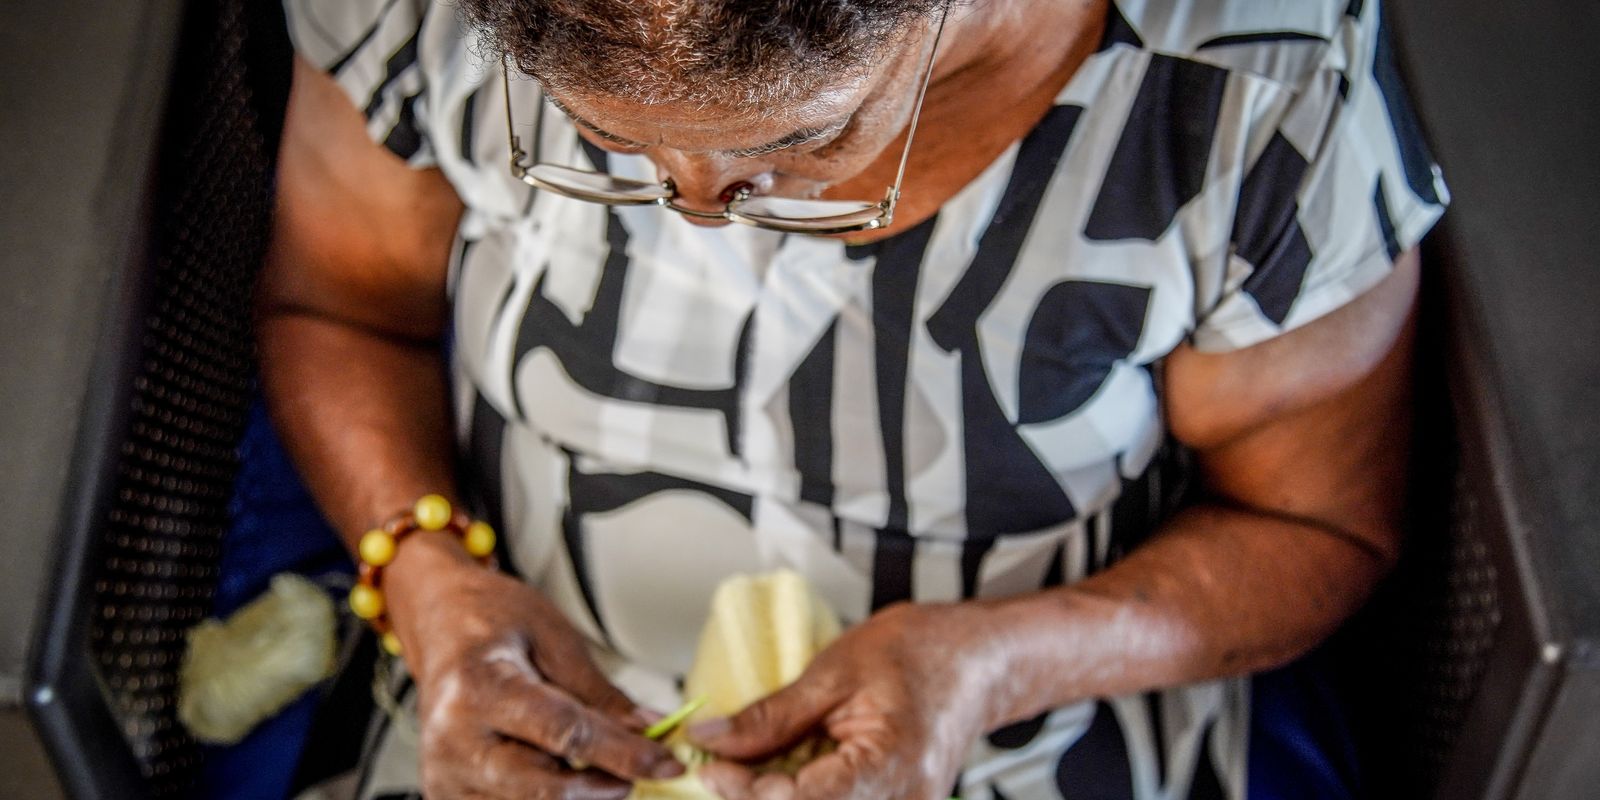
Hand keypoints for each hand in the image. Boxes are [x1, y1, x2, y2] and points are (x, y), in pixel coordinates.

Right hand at [384, 532, 685, 798]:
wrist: (441, 624)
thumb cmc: (491, 620)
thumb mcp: (554, 637)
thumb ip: (600, 693)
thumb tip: (648, 730)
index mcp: (478, 686)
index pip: (565, 734)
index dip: (623, 754)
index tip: (665, 763)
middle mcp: (452, 738)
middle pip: (547, 787)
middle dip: (604, 783)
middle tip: (639, 769)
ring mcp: (445, 773)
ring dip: (578, 792)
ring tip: (601, 766)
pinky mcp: (446, 793)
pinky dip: (548, 796)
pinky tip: (565, 772)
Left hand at [688, 601, 1009, 799]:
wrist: (979, 660)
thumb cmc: (922, 652)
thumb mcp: (834, 671)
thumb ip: (770, 717)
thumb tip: (711, 740)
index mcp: (891, 765)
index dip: (743, 791)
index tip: (709, 765)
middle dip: (754, 797)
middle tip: (723, 764)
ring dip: (776, 797)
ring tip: (755, 763)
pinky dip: (802, 794)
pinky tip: (786, 772)